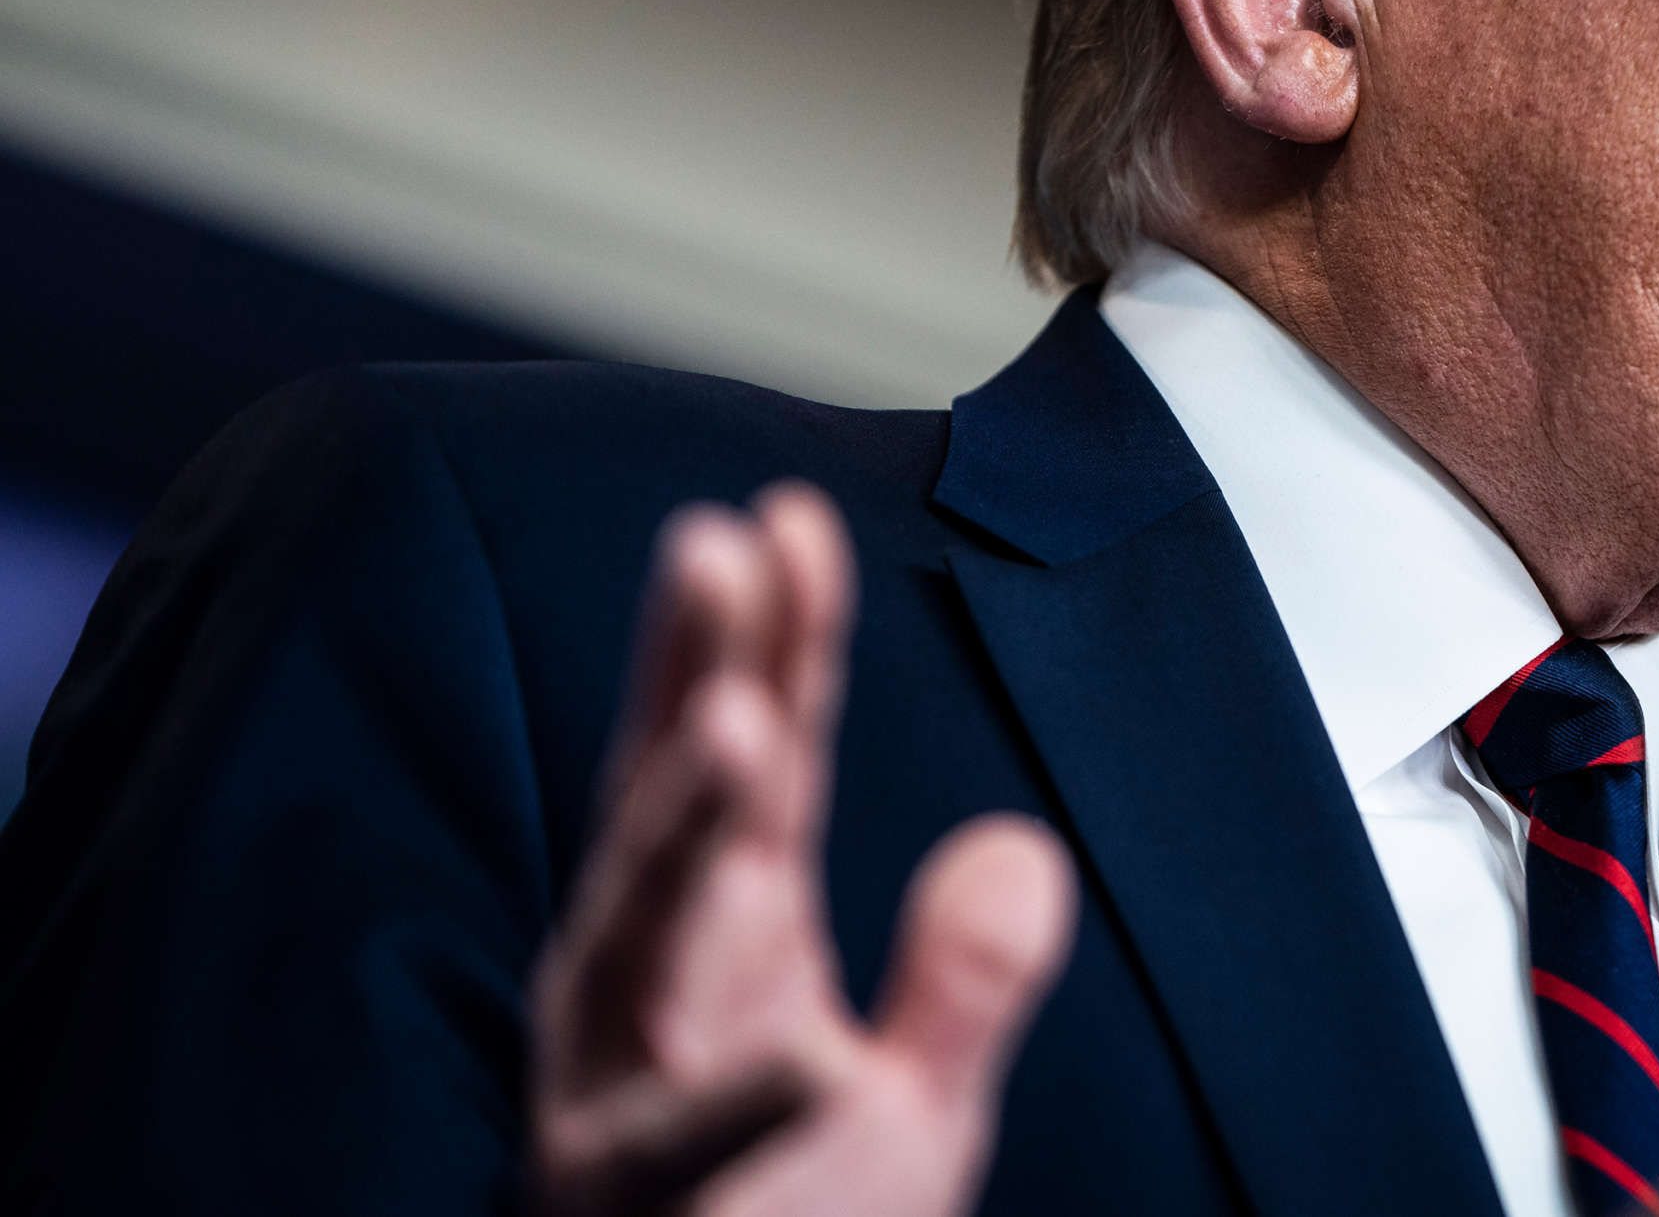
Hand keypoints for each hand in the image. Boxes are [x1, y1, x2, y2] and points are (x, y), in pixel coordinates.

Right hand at [531, 483, 1076, 1215]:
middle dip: (695, 673)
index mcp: (732, 943)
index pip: (762, 764)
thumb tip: (1024, 844)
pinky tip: (811, 1056)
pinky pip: (689, 1145)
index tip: (790, 520)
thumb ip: (959, 969)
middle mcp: (657, 985)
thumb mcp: (910, 1101)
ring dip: (686, 825)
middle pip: (676, 803)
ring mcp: (623, 1083)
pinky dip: (741, 1100)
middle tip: (713, 545)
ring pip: (645, 931)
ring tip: (737, 723)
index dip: (776, 643)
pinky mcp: (630, 1196)